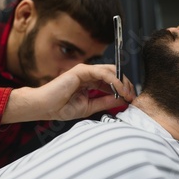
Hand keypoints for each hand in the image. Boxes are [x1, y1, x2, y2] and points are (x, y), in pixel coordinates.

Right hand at [1, 64, 135, 122]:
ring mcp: (85, 71)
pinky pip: (103, 73)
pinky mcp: (81, 70)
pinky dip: (114, 81)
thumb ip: (105, 102)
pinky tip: (120, 90)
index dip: (123, 89)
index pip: (112, 82)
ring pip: (111, 72)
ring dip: (123, 83)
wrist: (45, 107)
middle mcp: (88, 75)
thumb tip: (122, 100)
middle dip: (126, 85)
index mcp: (90, 83)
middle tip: (133, 96)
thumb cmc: (61, 107)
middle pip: (114, 74)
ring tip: (128, 94)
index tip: (131, 99)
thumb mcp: (90, 107)